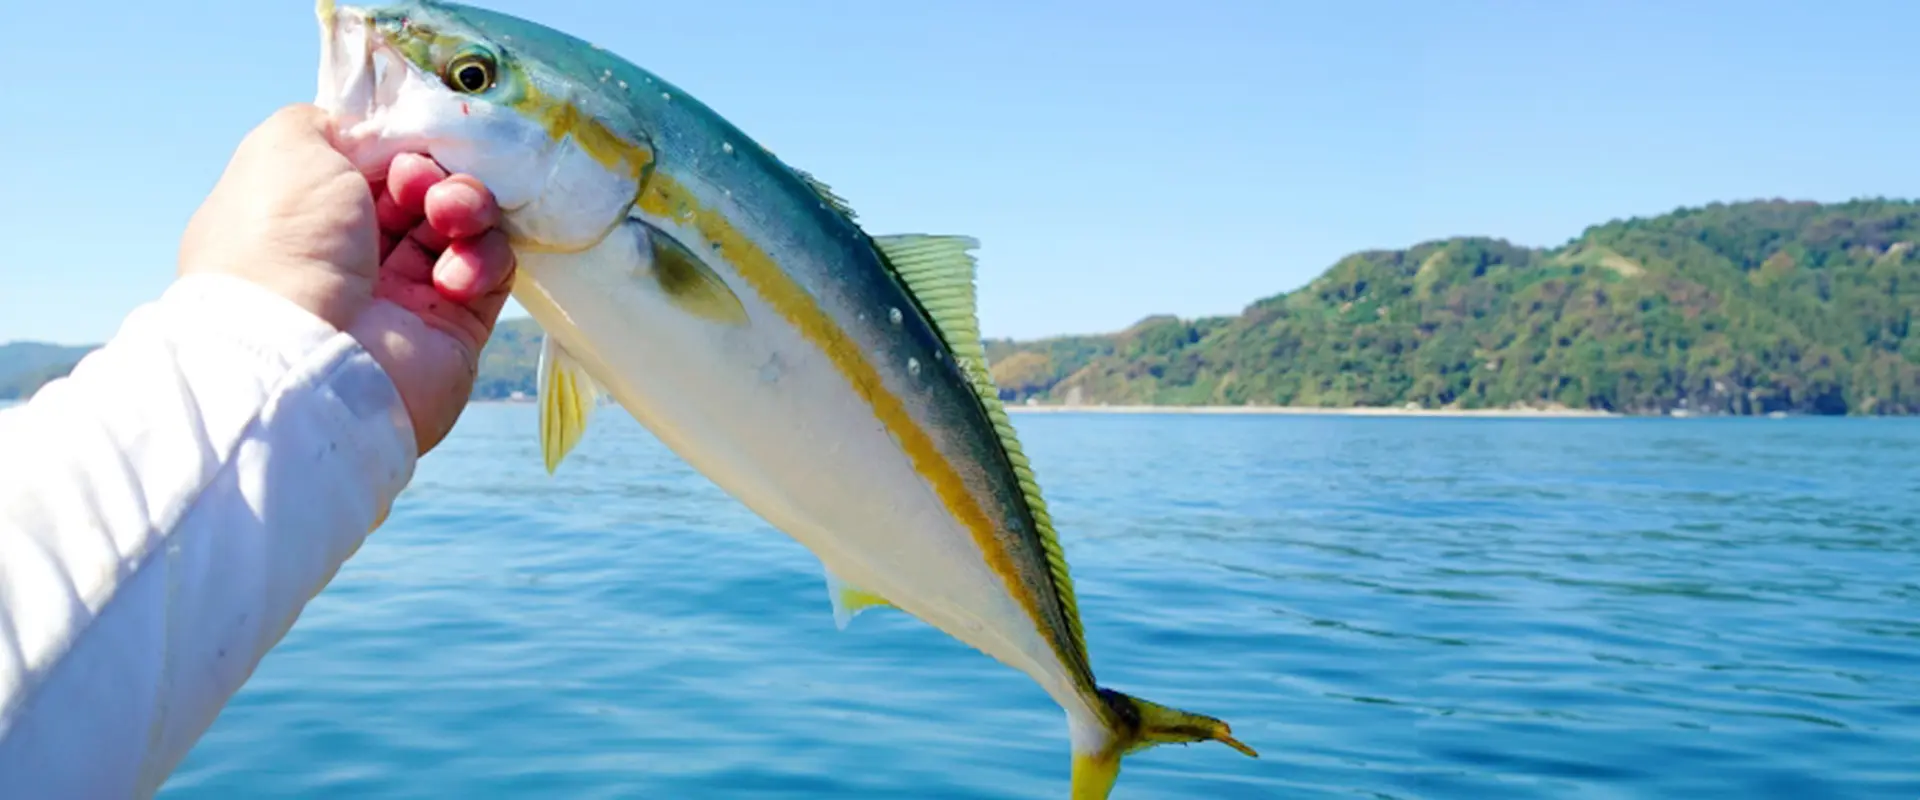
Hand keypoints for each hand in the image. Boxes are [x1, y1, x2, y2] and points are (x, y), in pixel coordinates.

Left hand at [178, 104, 516, 454]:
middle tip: (424, 184)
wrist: (303, 356)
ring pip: (463, 225)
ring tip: (452, 217)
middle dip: (435, 174)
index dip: (397, 144)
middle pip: (422, 190)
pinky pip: (491, 272)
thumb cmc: (283, 240)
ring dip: (466, 207)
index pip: (371, 163)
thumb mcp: (289, 145)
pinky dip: (483, 258)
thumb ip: (334, 121)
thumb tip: (378, 136)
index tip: (401, 144)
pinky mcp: (453, 328)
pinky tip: (454, 274)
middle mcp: (351, 254)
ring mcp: (404, 294)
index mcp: (304, 213)